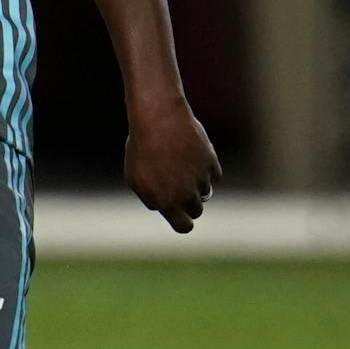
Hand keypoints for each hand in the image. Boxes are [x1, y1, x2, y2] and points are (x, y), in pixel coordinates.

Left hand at [125, 94, 220, 232]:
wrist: (159, 121)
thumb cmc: (142, 150)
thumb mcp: (136, 178)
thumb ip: (152, 198)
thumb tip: (165, 207)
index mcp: (165, 202)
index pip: (184, 227)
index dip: (183, 223)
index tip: (183, 219)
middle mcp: (186, 195)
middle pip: (196, 210)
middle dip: (188, 203)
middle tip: (178, 187)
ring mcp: (201, 179)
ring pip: (205, 193)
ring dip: (195, 185)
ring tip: (179, 166)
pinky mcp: (212, 164)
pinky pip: (213, 176)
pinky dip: (205, 170)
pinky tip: (191, 157)